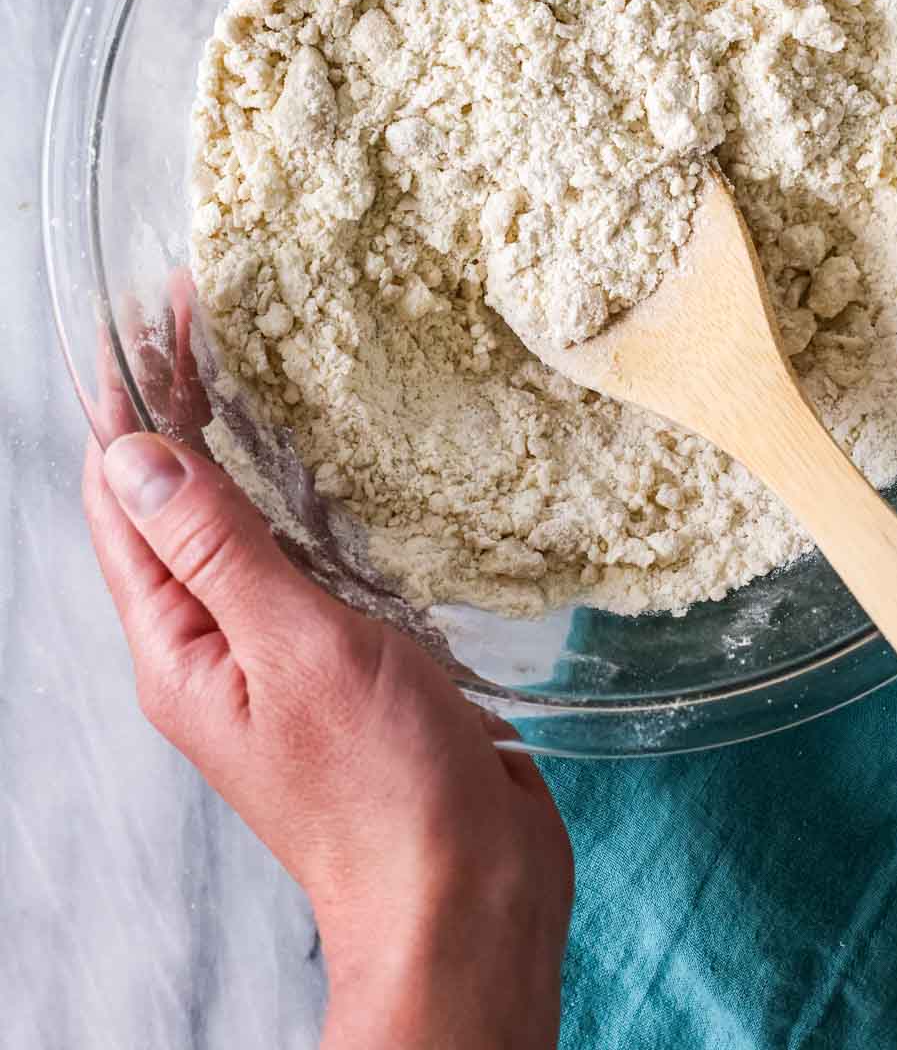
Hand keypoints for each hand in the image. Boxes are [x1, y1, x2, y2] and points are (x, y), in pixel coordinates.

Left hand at [84, 306, 572, 1048]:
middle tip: (202, 311)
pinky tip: (330, 459)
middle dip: (173, 405)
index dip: (126, 400)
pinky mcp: (343, 657)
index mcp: (178, 647)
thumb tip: (136, 451)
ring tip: (251, 359)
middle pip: (171, 502)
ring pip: (237, 523)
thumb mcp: (293, 648)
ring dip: (235, 442)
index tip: (149, 314)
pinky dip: (300, 493)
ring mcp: (279, 651)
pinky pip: (302, 555)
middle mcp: (214, 645)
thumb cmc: (379, 789)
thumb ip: (217, 547)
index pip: (122, 500)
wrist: (465, 895)